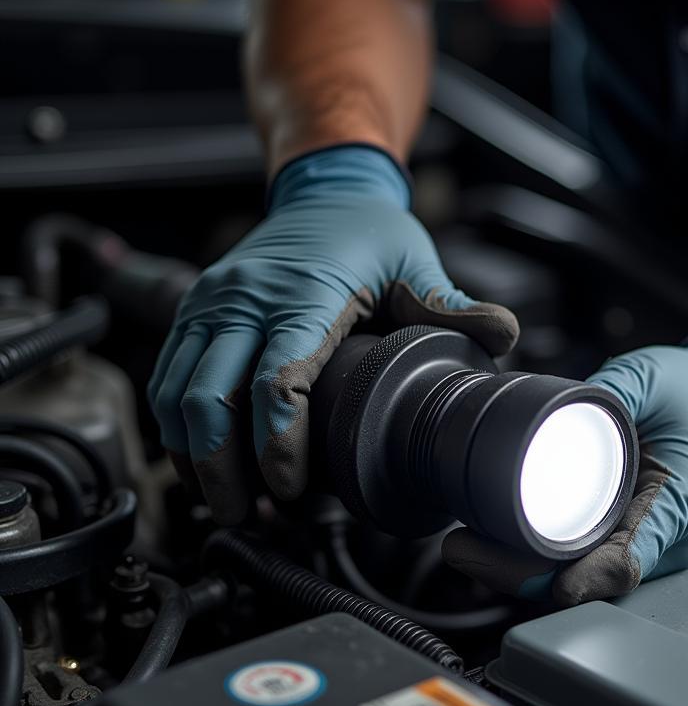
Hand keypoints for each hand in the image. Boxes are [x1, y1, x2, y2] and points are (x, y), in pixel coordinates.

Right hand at [148, 145, 517, 523]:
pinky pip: (166, 379)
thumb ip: (450, 304)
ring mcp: (210, 304)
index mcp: (300, 294)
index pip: (277, 382)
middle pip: (209, 400)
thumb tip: (502, 337)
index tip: (292, 489)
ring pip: (175, 396)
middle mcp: (243, 298)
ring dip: (194, 457)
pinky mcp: (195, 312)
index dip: (278, 445)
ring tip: (227, 501)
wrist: (322, 190)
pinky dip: (178, 429)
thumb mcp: (414, 262)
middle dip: (223, 470)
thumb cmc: (368, 233)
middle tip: (250, 515)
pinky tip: (202, 463)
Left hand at [443, 334, 687, 604]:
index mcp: (680, 504)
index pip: (632, 559)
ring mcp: (638, 542)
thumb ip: (609, 392)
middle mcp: (662, 538)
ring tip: (463, 546)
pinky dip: (529, 555)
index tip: (556, 582)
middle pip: (587, 578)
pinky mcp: (617, 535)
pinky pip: (571, 556)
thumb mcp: (654, 380)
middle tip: (464, 550)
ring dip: (516, 569)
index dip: (590, 577)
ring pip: (572, 574)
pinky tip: (489, 539)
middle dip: (522, 575)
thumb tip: (552, 408)